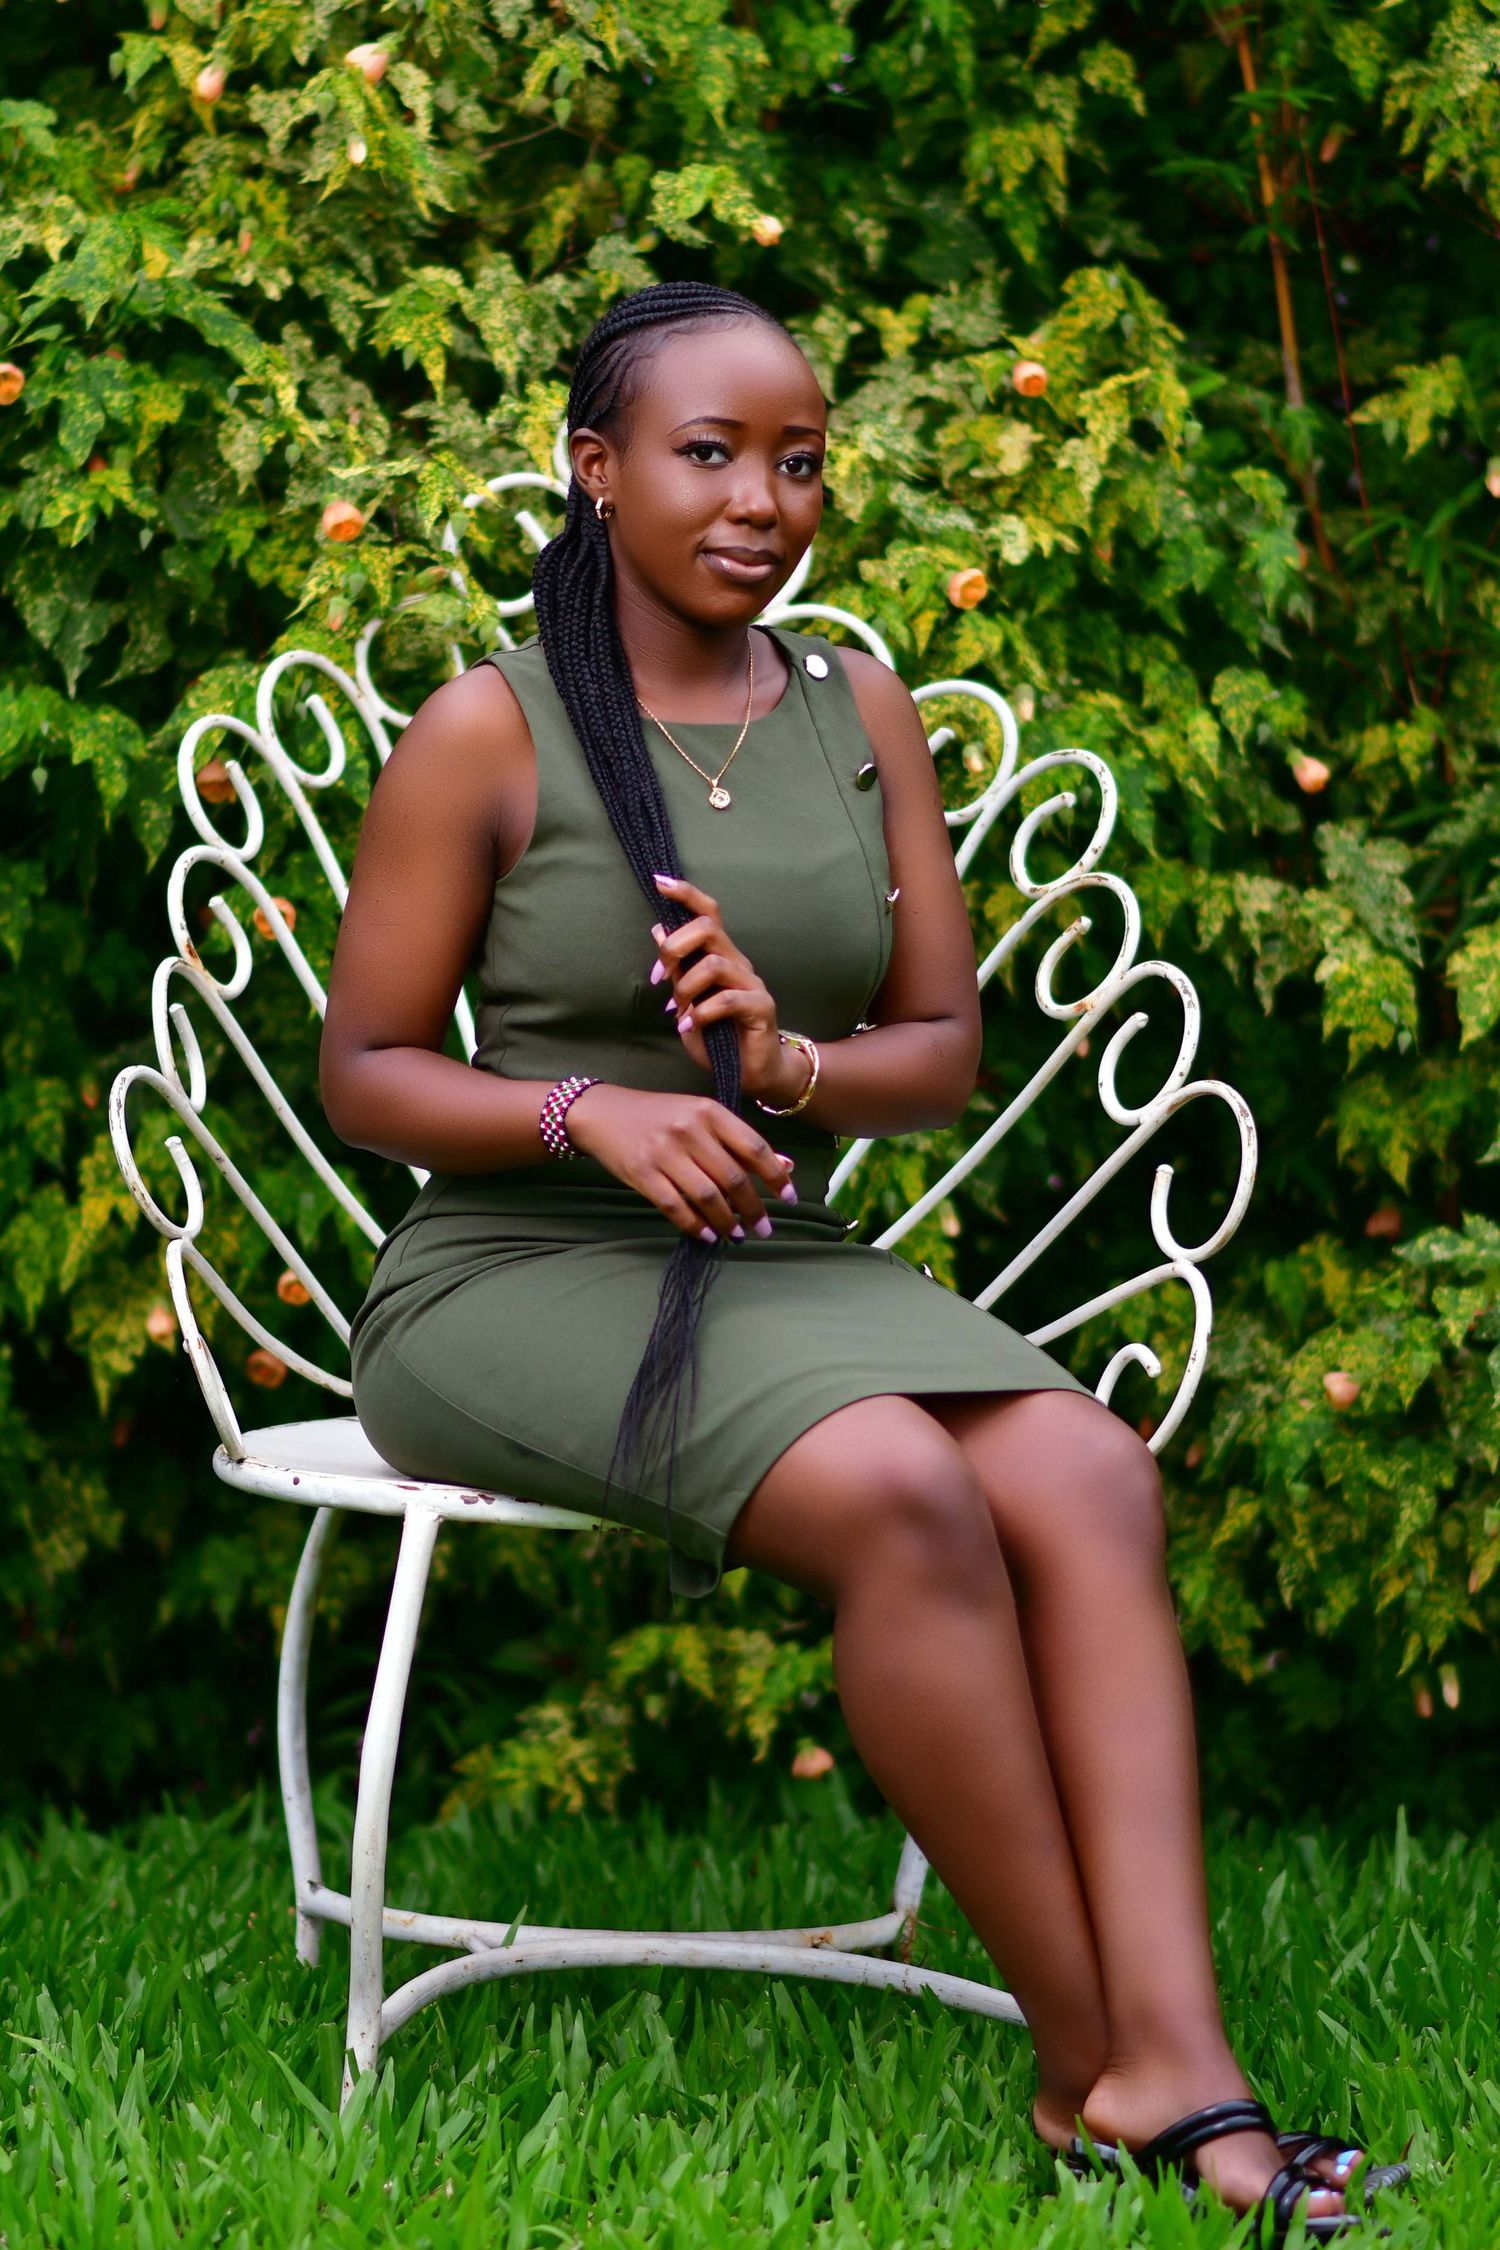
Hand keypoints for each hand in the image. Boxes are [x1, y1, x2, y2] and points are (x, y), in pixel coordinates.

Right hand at [562, 1085, 798, 1242]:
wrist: (603, 1113)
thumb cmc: (659, 1115)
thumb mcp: (700, 1117)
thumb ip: (739, 1141)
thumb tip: (785, 1165)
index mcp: (709, 1111)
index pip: (753, 1147)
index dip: (776, 1177)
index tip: (790, 1199)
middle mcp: (689, 1130)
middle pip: (733, 1178)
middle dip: (754, 1209)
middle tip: (765, 1229)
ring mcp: (664, 1152)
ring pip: (707, 1197)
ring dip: (728, 1222)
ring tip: (738, 1235)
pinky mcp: (642, 1173)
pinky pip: (676, 1207)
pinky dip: (696, 1226)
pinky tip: (709, 1236)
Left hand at [648, 873, 809, 1106]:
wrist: (751, 1072)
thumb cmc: (718, 1036)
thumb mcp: (687, 1001)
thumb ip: (676, 969)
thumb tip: (658, 929)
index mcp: (721, 956)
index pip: (708, 914)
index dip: (686, 895)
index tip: (660, 881)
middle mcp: (739, 963)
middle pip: (708, 929)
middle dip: (676, 946)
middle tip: (660, 974)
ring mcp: (752, 984)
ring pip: (714, 963)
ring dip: (687, 987)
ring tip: (680, 1011)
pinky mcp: (762, 1007)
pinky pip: (727, 999)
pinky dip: (702, 1013)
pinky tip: (690, 1027)